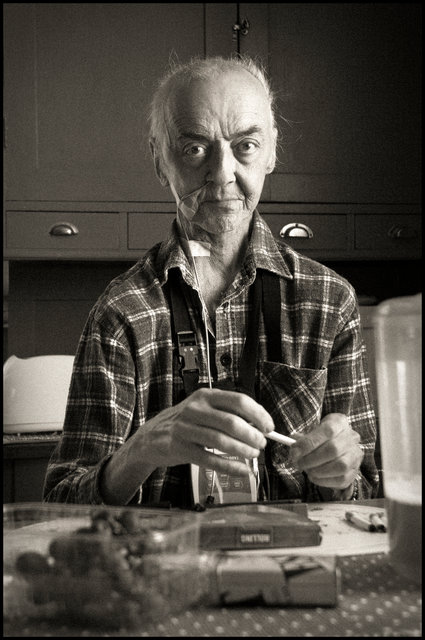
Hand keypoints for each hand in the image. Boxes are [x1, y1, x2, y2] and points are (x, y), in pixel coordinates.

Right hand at [138, 387, 274, 476]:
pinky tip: (241, 470)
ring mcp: (186, 429)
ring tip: (252, 455)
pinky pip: (210, 460)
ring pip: (221, 441)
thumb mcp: (203, 409)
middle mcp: (195, 410)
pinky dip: (230, 467)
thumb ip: (228, 414)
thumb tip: (260, 426)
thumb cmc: (184, 423)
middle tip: (261, 444)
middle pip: (231, 422)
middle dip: (252, 435)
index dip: (258, 414)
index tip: (269, 427)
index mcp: (205, 396)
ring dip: (242, 451)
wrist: (151, 437)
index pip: (238, 401)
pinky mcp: (181, 449)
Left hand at [289, 413, 363, 489]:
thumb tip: (294, 449)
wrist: (337, 446)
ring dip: (319, 471)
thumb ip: (303, 439)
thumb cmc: (321, 438)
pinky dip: (325, 480)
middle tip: (299, 464)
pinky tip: (315, 477)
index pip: (327, 431)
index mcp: (339, 422)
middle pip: (333, 449)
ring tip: (307, 470)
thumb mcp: (312, 432)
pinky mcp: (355, 470)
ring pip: (340, 466)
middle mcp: (351, 437)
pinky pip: (342, 479)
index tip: (294, 451)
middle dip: (312, 459)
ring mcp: (356, 454)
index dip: (309, 442)